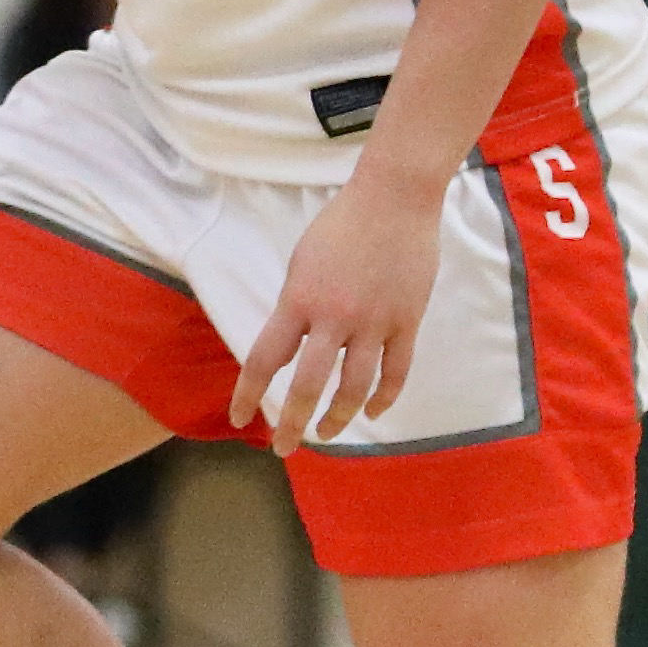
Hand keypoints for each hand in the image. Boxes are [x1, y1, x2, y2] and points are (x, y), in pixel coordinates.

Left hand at [233, 166, 447, 451]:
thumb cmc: (340, 226)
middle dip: (293, 423)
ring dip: (339, 418)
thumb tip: (289, 347)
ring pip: (356, 388)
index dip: (249, 394)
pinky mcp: (407, 321)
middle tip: (285, 448)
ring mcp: (375, 321)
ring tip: (327, 434)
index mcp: (299, 300)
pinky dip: (384, 398)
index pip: (265, 359)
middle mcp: (335, 317)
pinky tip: (372, 413)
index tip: (240, 420)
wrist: (394, 198)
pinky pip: (396, 372)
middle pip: (309, 385)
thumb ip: (294, 308)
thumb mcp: (300, 263)